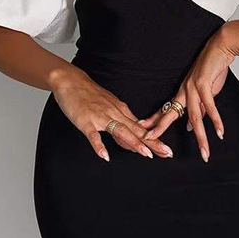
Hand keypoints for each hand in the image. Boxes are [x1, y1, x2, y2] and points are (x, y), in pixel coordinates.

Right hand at [50, 67, 173, 161]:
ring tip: (145, 154)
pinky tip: (104, 156)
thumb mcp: (110, 107)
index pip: (141, 129)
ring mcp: (100, 117)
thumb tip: (130, 140)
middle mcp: (114, 114)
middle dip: (152, 143)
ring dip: (133, 143)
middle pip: (136, 130)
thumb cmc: (90, 95)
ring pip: (120, 131)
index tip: (167, 150)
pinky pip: (93, 135)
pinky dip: (99, 145)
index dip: (154, 140)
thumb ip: (120, 123)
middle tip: (166, 153)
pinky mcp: (86, 121)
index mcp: (121, 111)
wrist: (72, 81)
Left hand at [137, 27, 237, 161]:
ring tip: (204, 152)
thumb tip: (192, 125)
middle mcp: (184, 91)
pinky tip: (219, 132)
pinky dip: (216, 120)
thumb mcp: (205, 91)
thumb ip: (199, 109)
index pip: (166, 110)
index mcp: (182, 93)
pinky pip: (210, 106)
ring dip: (201, 137)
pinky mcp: (204, 84)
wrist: (220, 48)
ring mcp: (193, 88)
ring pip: (194, 117)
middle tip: (151, 140)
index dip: (155, 121)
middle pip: (171, 114)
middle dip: (161, 129)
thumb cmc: (213, 69)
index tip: (144, 132)